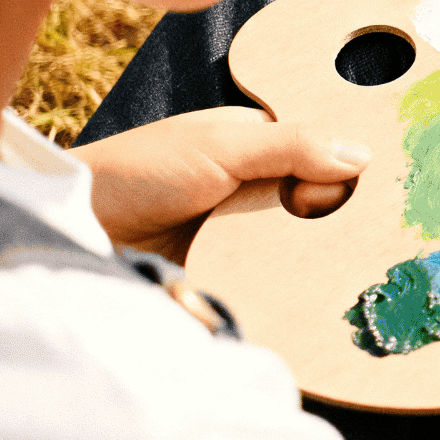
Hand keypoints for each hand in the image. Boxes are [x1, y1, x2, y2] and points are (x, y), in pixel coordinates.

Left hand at [69, 107, 370, 262]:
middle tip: (355, 248)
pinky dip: (282, 285)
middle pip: (316, 208)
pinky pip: (269, 279)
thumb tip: (364, 157)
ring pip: (296, 248)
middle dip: (330, 226)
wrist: (75, 229)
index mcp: (258, 145)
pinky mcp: (228, 271)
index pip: (324, 161)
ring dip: (307, 261)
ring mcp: (241, 232)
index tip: (356, 204)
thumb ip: (291, 147)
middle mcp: (255, 187)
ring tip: (334, 277)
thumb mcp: (222, 148)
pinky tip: (301, 294)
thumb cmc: (140, 173)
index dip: (342, 181)